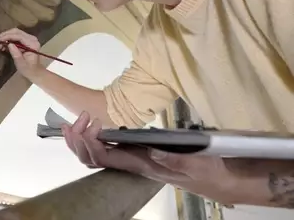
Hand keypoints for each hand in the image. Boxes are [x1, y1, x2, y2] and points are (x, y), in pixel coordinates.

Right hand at [0, 28, 43, 80]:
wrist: (35, 72)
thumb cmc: (28, 69)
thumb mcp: (21, 63)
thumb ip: (15, 53)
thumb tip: (9, 44)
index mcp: (32, 44)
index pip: (19, 36)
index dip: (7, 36)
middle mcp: (32, 39)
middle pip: (16, 31)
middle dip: (5, 35)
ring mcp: (29, 38)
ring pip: (15, 33)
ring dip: (6, 37)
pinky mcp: (26, 40)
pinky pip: (16, 36)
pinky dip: (8, 40)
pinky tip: (3, 46)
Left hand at [61, 112, 240, 205]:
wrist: (221, 179)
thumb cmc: (209, 172)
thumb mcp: (197, 165)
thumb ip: (175, 159)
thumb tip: (152, 150)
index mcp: (141, 165)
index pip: (105, 158)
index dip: (90, 143)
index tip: (91, 123)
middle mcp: (132, 162)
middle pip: (92, 157)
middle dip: (78, 140)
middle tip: (77, 119)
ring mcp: (134, 157)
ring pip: (97, 153)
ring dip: (82, 138)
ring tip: (80, 118)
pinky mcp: (139, 151)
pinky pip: (109, 146)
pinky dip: (95, 135)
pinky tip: (95, 123)